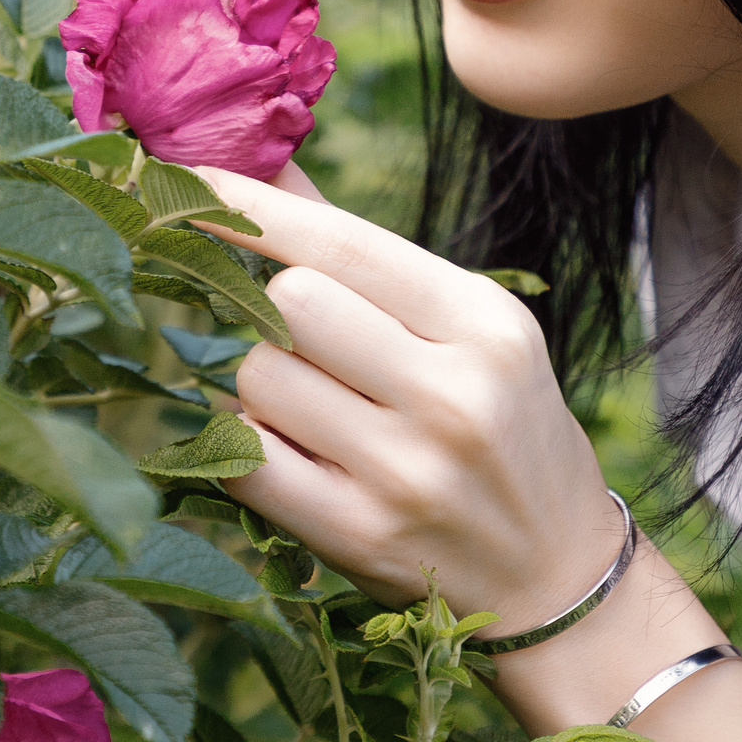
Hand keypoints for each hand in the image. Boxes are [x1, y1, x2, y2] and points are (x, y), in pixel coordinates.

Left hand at [196, 164, 624, 631]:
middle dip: (275, 314)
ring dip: (264, 385)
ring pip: (257, 378)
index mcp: (485, 323)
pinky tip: (295, 455)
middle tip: (314, 349)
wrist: (557, 574)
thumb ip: (364, 252)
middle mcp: (452, 394)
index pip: (341, 242)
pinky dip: (247, 448)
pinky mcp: (360, 537)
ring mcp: (405, 472)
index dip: (251, 207)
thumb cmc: (501, 425)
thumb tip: (270, 168)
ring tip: (321, 412)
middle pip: (289, 303)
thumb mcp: (466, 327)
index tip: (184, 178)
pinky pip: (244, 460)